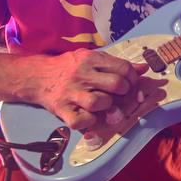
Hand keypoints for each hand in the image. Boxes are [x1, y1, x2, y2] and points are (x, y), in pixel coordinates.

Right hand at [27, 49, 155, 131]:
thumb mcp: (91, 59)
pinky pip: (81, 121)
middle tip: (120, 95)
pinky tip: (89, 116)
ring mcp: (72, 93)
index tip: (132, 84)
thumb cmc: (69, 68)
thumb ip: (116, 64)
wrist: (36, 76)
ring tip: (105, 105)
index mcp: (91, 59)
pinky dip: (89, 122)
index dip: (133, 78)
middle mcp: (82, 75)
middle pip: (117, 85)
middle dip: (125, 93)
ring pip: (101, 103)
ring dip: (108, 107)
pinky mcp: (62, 109)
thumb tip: (144, 68)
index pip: (123, 68)